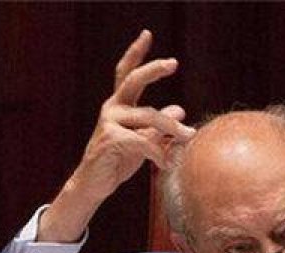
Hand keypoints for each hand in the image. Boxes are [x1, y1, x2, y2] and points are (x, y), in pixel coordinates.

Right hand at [39, 29, 194, 242]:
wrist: (94, 186)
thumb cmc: (117, 163)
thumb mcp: (142, 142)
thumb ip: (158, 127)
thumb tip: (180, 109)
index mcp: (118, 105)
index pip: (125, 73)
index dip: (136, 53)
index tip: (148, 34)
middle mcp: (112, 108)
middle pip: (133, 80)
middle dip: (153, 69)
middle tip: (174, 63)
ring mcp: (109, 123)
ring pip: (149, 116)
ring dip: (173, 126)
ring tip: (189, 136)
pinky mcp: (111, 140)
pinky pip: (143, 141)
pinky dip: (159, 151)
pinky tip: (166, 163)